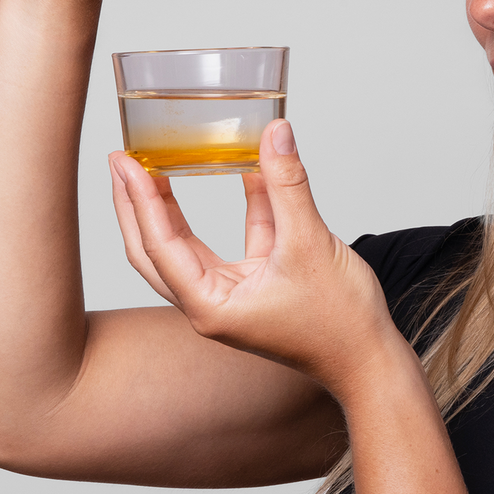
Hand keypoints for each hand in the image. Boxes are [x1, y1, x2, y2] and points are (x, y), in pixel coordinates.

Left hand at [109, 122, 398, 392]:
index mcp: (210, 306)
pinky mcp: (258, 285)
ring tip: (158, 163)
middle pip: (156, 249)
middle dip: (136, 205)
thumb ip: (288, 185)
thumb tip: (275, 134)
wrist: (369, 359)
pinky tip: (246, 169)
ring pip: (189, 244)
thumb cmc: (338, 322)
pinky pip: (238, 239)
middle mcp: (212, 303)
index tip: (128, 162)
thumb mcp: (310, 244)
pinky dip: (241, 206)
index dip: (141, 200)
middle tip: (123, 160)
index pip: (160, 246)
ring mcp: (233, 294)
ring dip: (176, 205)